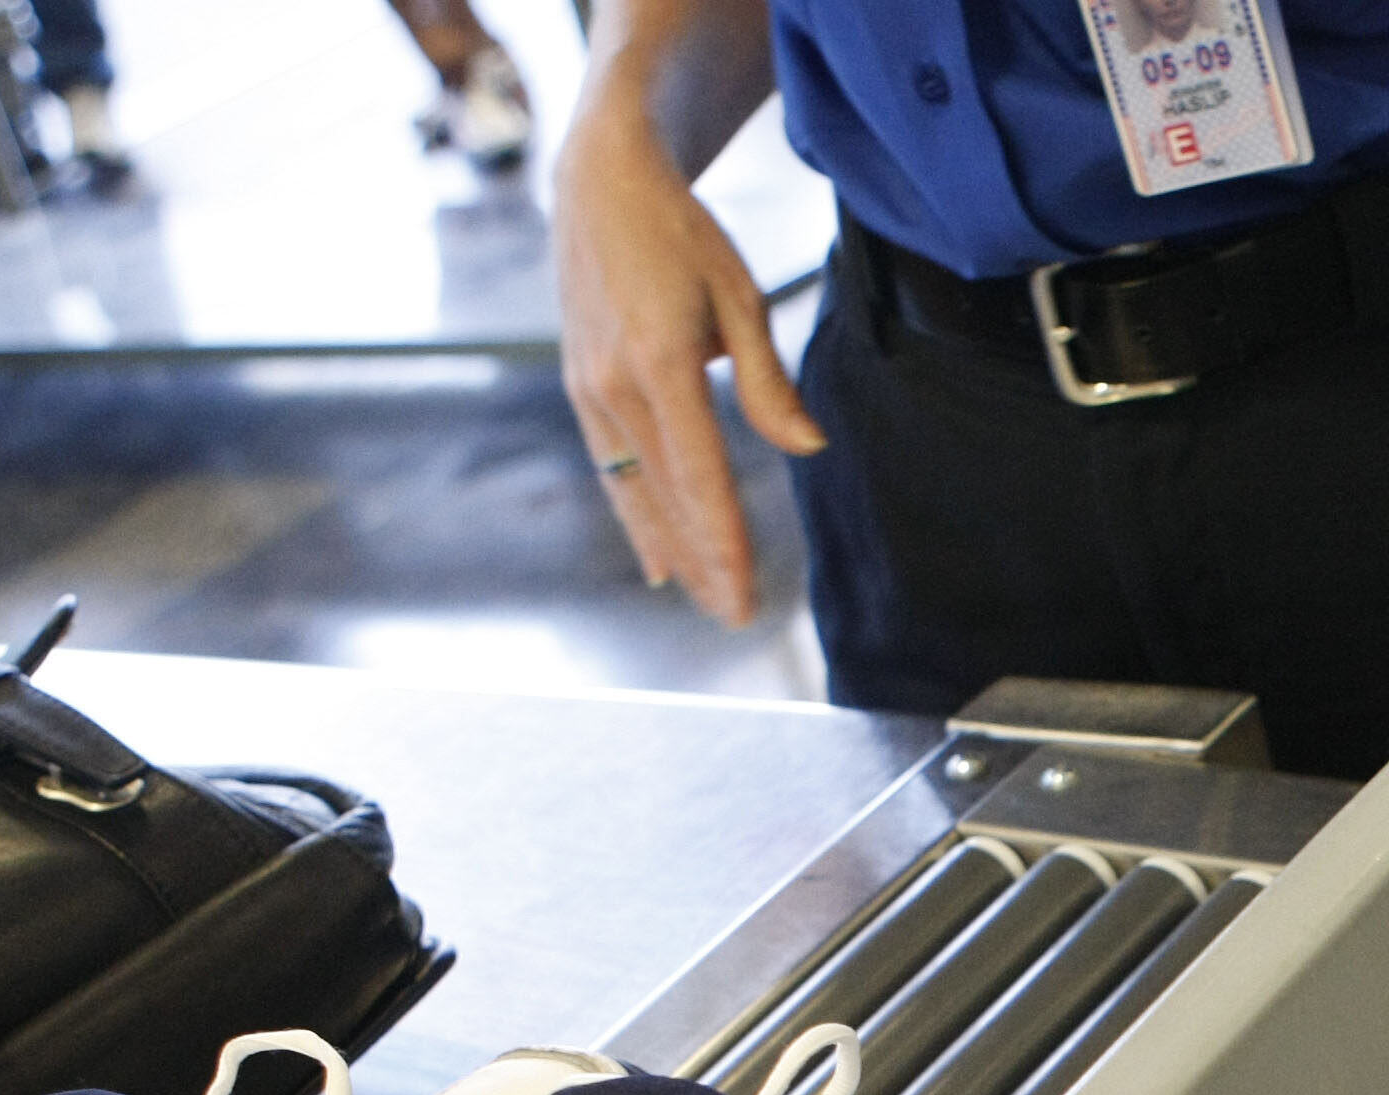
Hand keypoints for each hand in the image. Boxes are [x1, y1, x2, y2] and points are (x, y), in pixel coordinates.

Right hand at [553, 101, 825, 624]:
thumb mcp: (739, 296)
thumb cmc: (682, 234)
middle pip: (666, 497)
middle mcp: (614, 385)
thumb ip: (768, 380)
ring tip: (703, 600)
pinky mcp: (581, 387)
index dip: (724, 542)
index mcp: (659, 363)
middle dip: (704, 562)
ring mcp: (589, 389)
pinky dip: (638, 516)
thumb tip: (807, 447)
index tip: (745, 594)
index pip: (700, 476)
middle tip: (737, 616)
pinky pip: (613, 469)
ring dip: (670, 550)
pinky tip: (658, 558)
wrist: (600, 183)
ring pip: (634, 491)